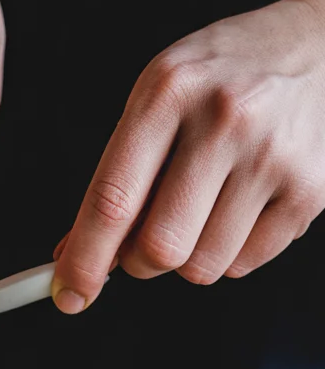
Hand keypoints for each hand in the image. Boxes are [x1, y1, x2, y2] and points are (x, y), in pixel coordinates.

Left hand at [52, 0, 324, 312]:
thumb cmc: (225, 75)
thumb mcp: (160, 97)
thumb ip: (116, 172)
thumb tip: (73, 251)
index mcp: (169, 91)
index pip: (114, 199)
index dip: (85, 259)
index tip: (68, 294)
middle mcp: (224, 120)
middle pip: (160, 247)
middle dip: (139, 263)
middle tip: (142, 244)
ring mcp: (272, 156)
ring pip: (202, 266)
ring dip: (187, 257)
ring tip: (201, 209)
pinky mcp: (310, 190)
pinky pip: (245, 262)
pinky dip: (229, 251)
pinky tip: (239, 206)